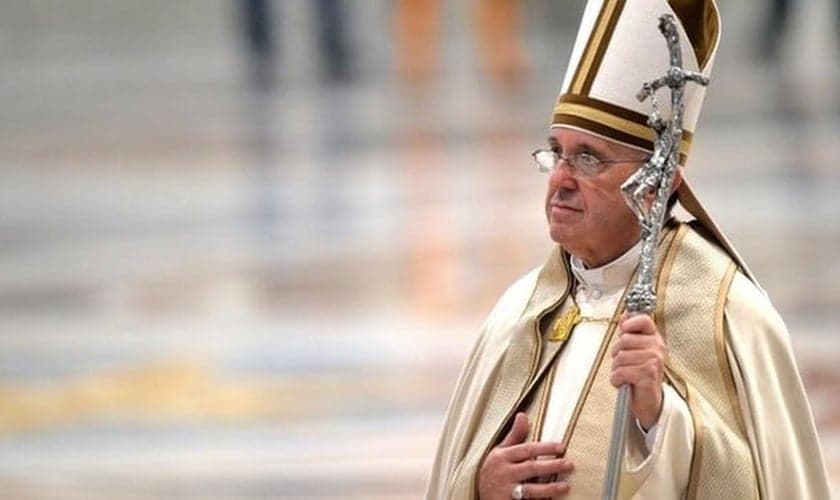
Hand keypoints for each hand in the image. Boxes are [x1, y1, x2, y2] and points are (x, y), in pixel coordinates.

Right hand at [478, 412, 572, 498]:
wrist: (477, 493)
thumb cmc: (492, 469)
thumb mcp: (500, 451)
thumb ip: (514, 436)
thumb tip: (523, 415)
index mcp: (503, 456)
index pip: (526, 450)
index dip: (544, 448)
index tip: (561, 447)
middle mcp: (504, 472)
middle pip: (530, 468)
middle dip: (551, 466)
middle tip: (569, 464)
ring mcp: (506, 490)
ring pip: (529, 489)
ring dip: (548, 488)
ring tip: (565, 486)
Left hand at [610, 313, 664, 429]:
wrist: (648, 401)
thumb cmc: (639, 374)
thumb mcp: (635, 351)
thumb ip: (629, 333)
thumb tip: (623, 315)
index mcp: (654, 339)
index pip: (644, 320)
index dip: (629, 324)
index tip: (624, 333)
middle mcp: (657, 348)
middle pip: (624, 339)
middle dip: (617, 353)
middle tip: (624, 363)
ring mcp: (654, 360)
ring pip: (620, 357)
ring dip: (616, 368)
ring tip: (625, 374)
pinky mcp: (648, 374)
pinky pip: (621, 371)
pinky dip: (616, 379)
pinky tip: (624, 382)